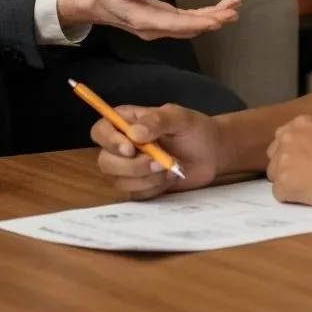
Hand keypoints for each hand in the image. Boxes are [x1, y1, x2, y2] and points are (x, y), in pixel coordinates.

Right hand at [58, 0, 239, 39]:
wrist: (91, 2)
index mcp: (144, 20)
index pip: (177, 25)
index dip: (200, 22)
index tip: (219, 19)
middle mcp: (154, 27)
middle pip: (189, 28)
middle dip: (214, 20)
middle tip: (235, 10)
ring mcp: (159, 25)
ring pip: (191, 26)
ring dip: (213, 18)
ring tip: (234, 7)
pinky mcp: (161, 19)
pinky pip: (186, 21)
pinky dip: (203, 15)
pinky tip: (218, 11)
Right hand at [91, 102, 219, 199]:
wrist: (211, 153)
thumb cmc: (194, 129)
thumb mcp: (179, 117)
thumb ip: (157, 121)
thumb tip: (134, 134)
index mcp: (127, 122)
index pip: (100, 131)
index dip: (109, 141)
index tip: (130, 148)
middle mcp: (123, 145)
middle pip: (105, 161)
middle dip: (131, 166)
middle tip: (158, 162)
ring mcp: (130, 168)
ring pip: (119, 181)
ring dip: (146, 178)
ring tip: (169, 167)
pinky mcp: (140, 186)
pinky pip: (135, 195)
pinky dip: (153, 188)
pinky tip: (169, 177)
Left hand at [266, 115, 311, 210]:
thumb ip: (306, 141)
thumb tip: (292, 157)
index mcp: (298, 121)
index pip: (281, 142)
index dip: (296, 158)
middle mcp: (286, 135)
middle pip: (274, 159)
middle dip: (289, 170)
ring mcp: (283, 158)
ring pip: (275, 178)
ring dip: (291, 185)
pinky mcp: (285, 182)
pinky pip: (280, 196)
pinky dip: (294, 199)